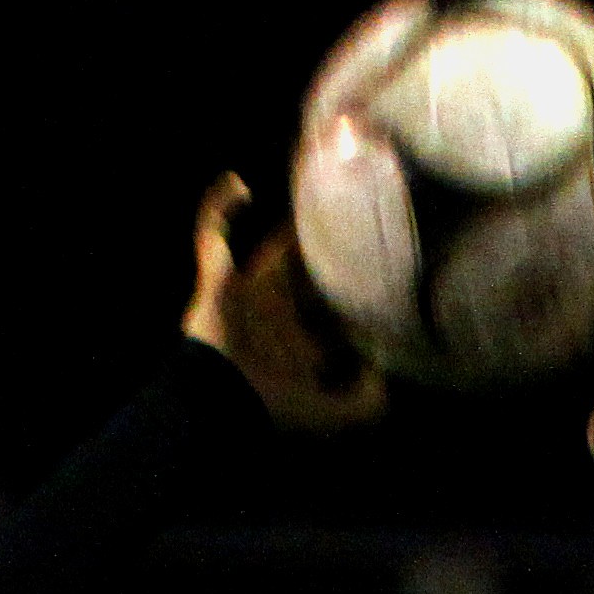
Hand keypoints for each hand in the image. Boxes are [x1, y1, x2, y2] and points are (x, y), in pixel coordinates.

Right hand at [181, 171, 387, 431]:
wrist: (221, 400)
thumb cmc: (272, 404)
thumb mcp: (331, 411)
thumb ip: (366, 400)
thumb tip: (382, 370)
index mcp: (298, 342)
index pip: (331, 312)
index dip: (352, 294)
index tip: (379, 270)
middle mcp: (274, 314)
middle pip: (308, 274)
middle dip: (329, 253)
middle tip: (356, 221)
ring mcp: (244, 292)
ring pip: (269, 248)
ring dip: (290, 223)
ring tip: (313, 188)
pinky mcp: (216, 277)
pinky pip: (210, 232)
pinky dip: (217, 206)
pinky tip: (237, 183)